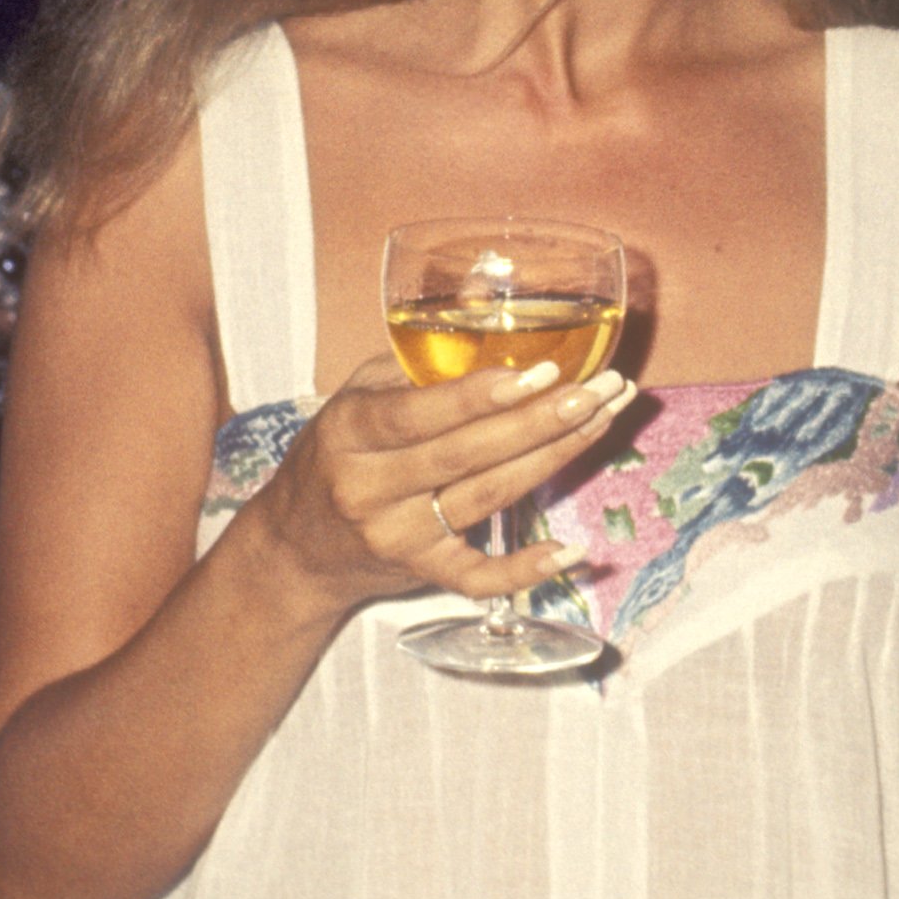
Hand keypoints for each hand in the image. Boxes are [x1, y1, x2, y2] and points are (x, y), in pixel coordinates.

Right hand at [242, 353, 635, 615]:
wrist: (295, 547)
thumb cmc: (337, 454)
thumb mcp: (355, 399)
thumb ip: (414, 369)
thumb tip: (491, 323)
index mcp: (350, 431)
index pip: (420, 413)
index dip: (481, 394)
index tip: (543, 370)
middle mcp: (368, 487)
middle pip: (467, 454)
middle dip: (540, 420)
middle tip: (599, 390)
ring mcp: (395, 535)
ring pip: (486, 497)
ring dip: (553, 459)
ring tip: (603, 420)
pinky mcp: (418, 572)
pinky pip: (476, 576)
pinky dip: (524, 569)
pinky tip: (572, 550)